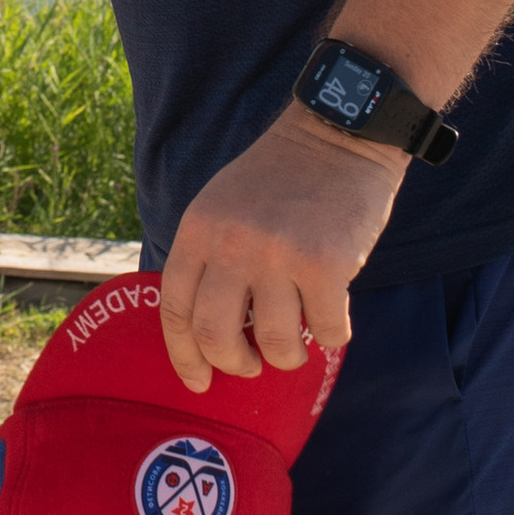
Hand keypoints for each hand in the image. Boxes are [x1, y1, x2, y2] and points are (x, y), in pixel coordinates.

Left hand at [156, 103, 404, 387]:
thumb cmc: (281, 177)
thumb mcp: (222, 205)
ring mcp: (278, 255)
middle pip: (216, 336)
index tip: (198, 381)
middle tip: (251, 366)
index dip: (184, 355)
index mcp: (198, 230)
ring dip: (288, 357)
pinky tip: (332, 322)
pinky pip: (326, 330)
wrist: (339, 132)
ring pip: (274, 343)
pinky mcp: (325, 264)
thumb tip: (208, 332)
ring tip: (297, 345)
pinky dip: (331, 337)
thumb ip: (209, 257)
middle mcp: (231, 244)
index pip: (175, 310)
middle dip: (234, 365)